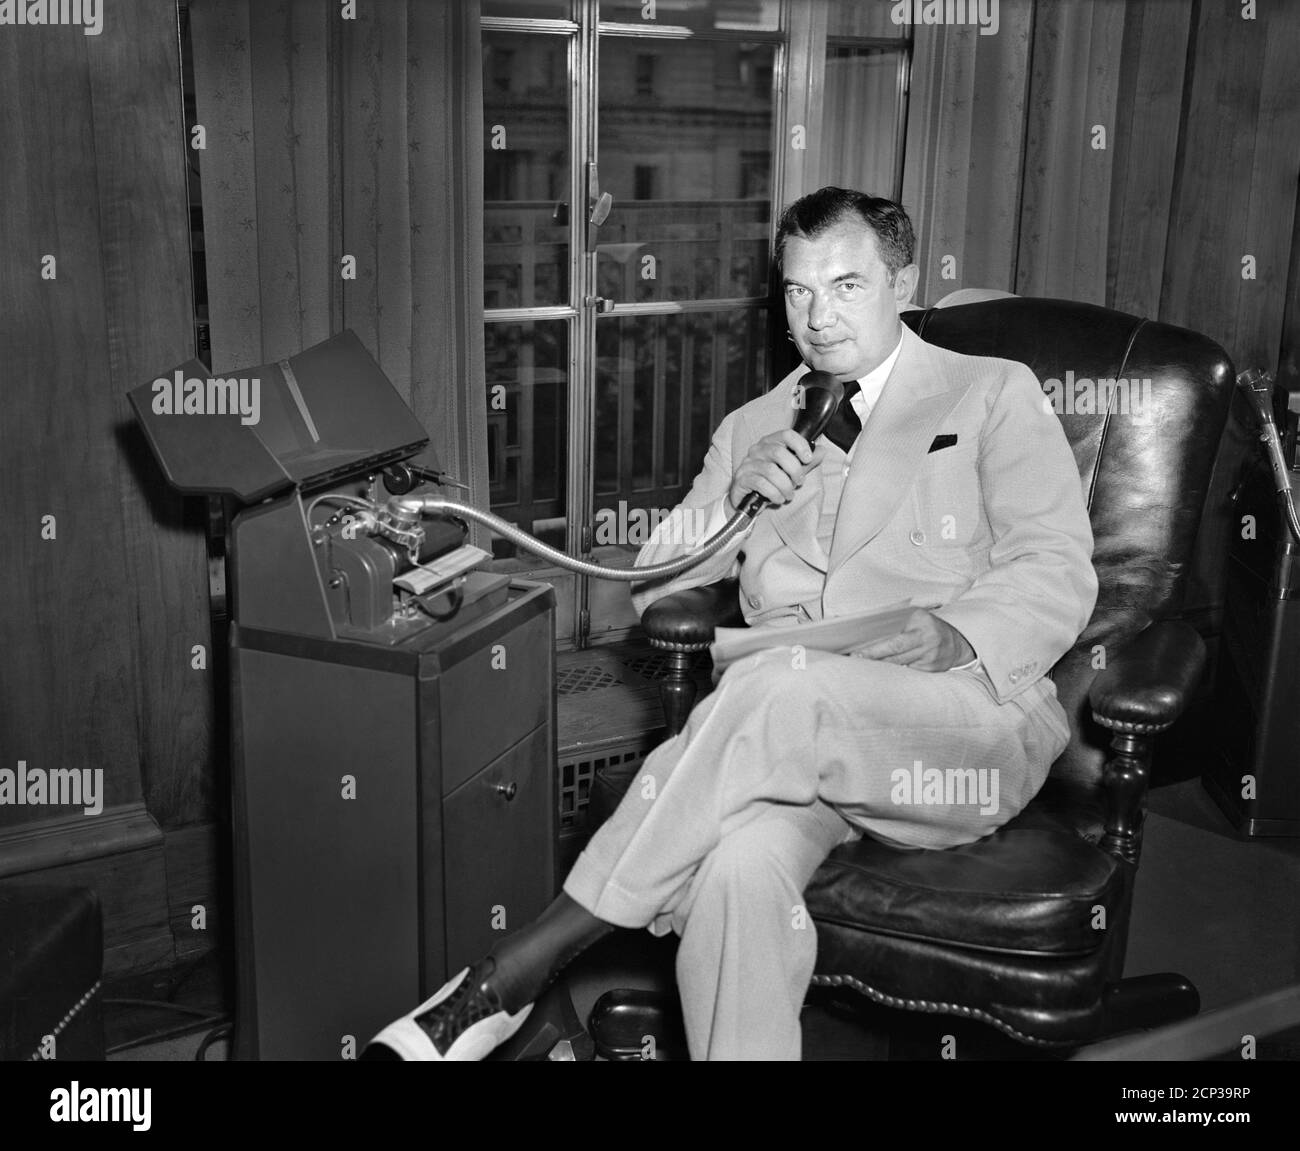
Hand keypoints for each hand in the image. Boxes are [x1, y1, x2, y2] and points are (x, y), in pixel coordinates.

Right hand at [727, 429, 824, 510]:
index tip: (808, 459)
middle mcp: (757, 450)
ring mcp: (748, 463)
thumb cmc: (771, 482)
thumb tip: (821, 450)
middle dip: (794, 470)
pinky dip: (774, 494)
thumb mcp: (791, 471)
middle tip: (799, 482)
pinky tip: (778, 499)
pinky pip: (761, 484)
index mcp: (770, 442)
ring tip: (789, 495)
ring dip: (785, 486)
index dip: (800, 445)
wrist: (750, 500)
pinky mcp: (741, 478)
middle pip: (779, 452)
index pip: (786, 434)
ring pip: (771, 471)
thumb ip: (806, 462)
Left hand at [850, 610, 974, 671]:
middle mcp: (928, 639)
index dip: (874, 648)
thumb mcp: (915, 616)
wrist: (956, 643)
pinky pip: (908, 671)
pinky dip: (894, 671)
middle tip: (854, 659)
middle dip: (873, 657)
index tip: (857, 652)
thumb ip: (895, 616)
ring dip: (881, 665)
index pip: (894, 639)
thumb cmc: (927, 627)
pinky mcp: (932, 669)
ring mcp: (931, 656)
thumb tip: (866, 620)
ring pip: (900, 664)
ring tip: (863, 664)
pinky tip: (882, 672)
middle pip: (895, 653)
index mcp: (921, 622)